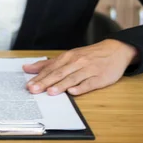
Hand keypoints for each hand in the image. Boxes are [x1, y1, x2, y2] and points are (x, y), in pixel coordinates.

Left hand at [23, 39, 138, 95]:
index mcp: (68, 57)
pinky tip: (73, 92)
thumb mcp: (68, 56)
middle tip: (34, 89)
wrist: (115, 50)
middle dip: (45, 82)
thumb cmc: (88, 55)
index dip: (39, 77)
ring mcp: (89, 70)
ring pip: (73, 78)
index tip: (28, 85)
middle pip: (59, 73)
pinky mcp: (100, 77)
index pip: (50, 68)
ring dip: (61, 85)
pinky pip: (89, 83)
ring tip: (50, 92)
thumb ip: (47, 64)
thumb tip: (27, 68)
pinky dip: (81, 87)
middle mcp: (77, 62)